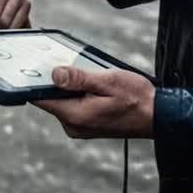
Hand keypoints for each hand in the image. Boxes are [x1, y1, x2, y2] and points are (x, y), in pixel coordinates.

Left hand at [31, 66, 155, 138]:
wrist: (157, 115)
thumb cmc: (136, 99)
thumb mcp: (108, 81)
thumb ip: (79, 78)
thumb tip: (54, 74)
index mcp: (74, 116)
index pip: (40, 99)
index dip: (35, 81)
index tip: (37, 65)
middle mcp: (73, 125)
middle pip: (51, 98)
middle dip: (58, 80)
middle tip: (75, 66)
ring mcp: (80, 127)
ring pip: (63, 101)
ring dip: (71, 86)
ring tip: (92, 77)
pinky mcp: (86, 125)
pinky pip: (73, 106)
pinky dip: (79, 93)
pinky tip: (94, 85)